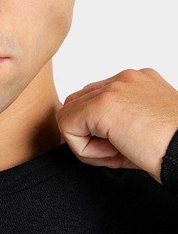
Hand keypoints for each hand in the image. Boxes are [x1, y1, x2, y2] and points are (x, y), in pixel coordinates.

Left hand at [56, 68, 177, 182]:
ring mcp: (113, 88)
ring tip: (114, 154)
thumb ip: (111, 128)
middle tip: (113, 154)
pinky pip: (67, 128)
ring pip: (69, 116)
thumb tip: (83, 139)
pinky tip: (112, 154)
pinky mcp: (103, 105)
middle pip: (76, 104)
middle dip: (86, 134)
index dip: (96, 131)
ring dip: (85, 143)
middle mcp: (124, 79)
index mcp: (136, 83)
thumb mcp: (140, 132)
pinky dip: (84, 150)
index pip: (93, 100)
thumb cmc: (172, 149)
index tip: (120, 148)